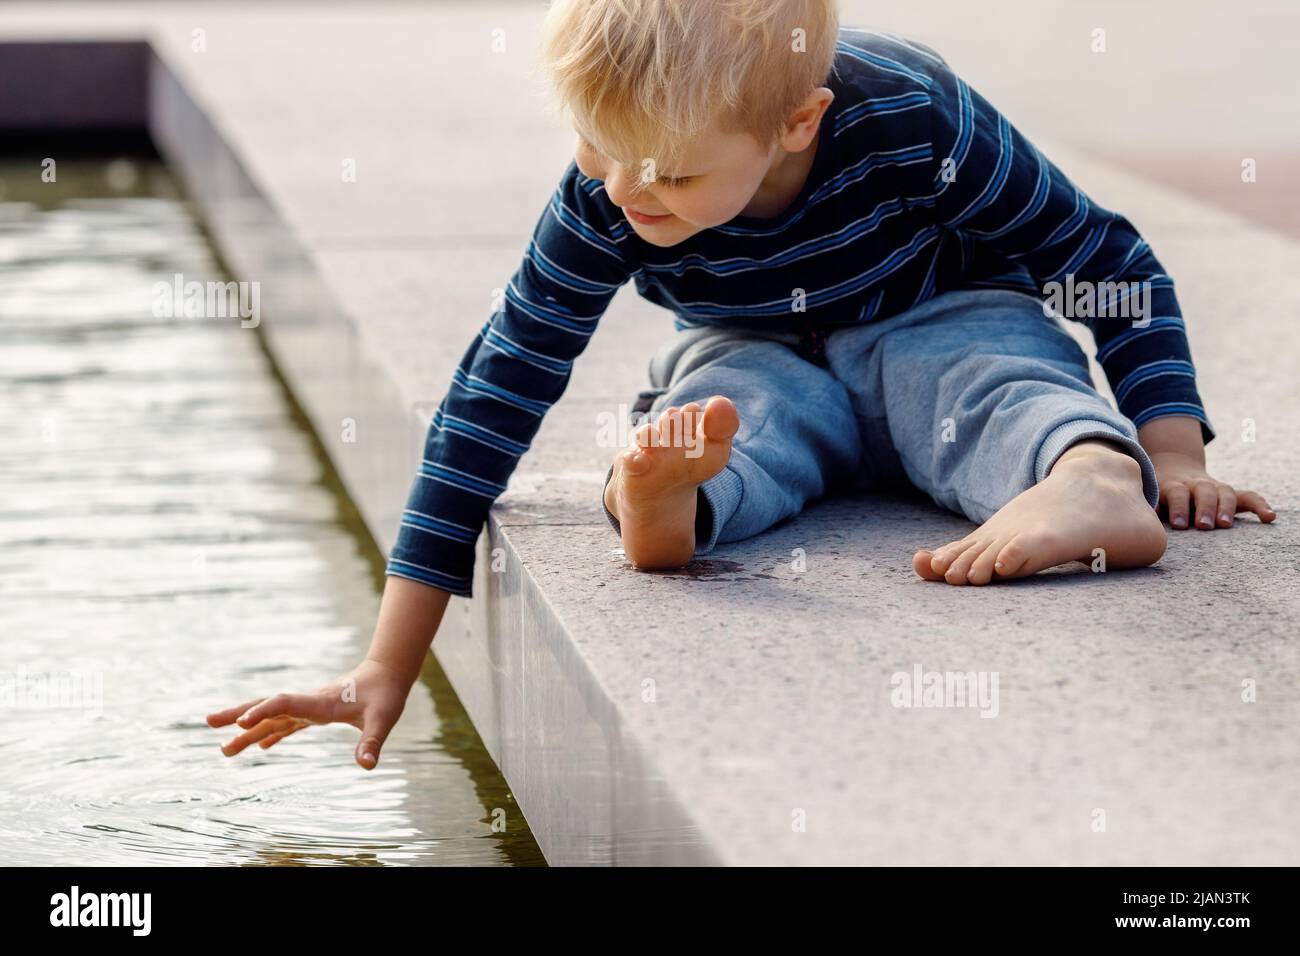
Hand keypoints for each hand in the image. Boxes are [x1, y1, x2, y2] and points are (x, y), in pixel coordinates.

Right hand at [206, 658, 412, 768]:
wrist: (389, 674)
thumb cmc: (386, 695)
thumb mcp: (384, 719)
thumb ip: (373, 741)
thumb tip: (367, 766)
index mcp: (321, 702)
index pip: (285, 704)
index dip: (263, 712)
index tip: (241, 724)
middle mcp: (309, 703)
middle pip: (267, 706)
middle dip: (237, 714)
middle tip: (208, 722)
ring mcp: (310, 707)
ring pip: (272, 717)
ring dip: (248, 730)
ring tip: (223, 748)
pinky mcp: (315, 713)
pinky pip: (287, 724)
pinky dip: (271, 734)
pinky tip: (260, 747)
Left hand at [1148, 449, 1275, 529]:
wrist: (1174, 470)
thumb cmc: (1160, 495)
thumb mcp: (1152, 497)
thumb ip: (1153, 508)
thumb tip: (1147, 520)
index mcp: (1174, 485)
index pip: (1178, 494)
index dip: (1179, 508)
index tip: (1179, 525)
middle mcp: (1196, 484)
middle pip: (1203, 491)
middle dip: (1204, 508)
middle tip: (1203, 526)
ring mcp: (1215, 487)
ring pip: (1224, 492)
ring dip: (1226, 508)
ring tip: (1224, 525)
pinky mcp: (1230, 493)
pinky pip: (1249, 497)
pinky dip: (1260, 506)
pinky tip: (1269, 518)